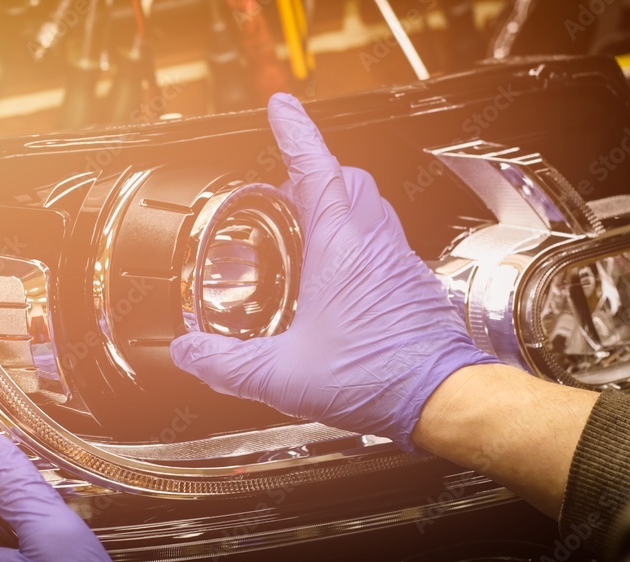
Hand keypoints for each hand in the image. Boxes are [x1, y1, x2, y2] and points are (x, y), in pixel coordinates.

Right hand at [170, 93, 498, 451]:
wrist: (440, 397)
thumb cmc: (378, 378)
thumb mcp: (283, 374)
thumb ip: (226, 364)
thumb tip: (189, 351)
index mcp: (340, 248)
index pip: (317, 168)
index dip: (296, 133)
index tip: (282, 108)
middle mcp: (373, 243)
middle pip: (347, 178)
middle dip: (312, 171)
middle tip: (280, 189)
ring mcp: (396, 259)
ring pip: (368, 205)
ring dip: (335, 203)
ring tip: (302, 230)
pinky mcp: (408, 281)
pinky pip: (379, 239)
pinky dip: (353, 238)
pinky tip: (333, 276)